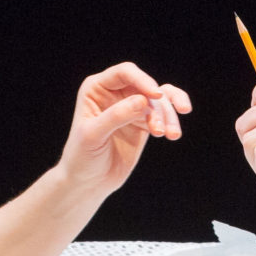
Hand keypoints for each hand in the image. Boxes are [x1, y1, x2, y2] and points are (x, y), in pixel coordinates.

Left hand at [57, 61, 189, 191]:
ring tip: (172, 136)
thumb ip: (116, 116)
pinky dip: (172, 120)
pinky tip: (172, 134)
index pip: (124, 73)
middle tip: (160, 129)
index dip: (143, 80)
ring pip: (160, 100)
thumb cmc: (82, 156)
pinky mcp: (144, 121)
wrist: (89, 182)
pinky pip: (164, 112)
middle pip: (147, 86)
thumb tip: (144, 101)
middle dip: (159, 104)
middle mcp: (115, 92)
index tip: (156, 96)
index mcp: (96, 88)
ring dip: (169, 115)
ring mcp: (131, 106)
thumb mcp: (94, 135)